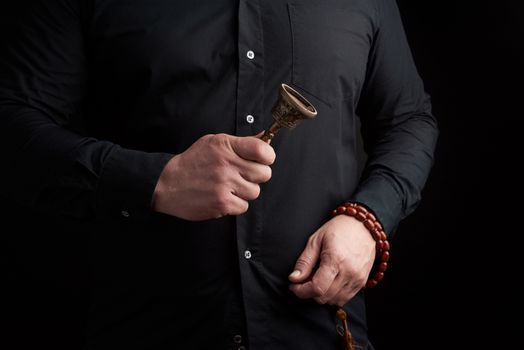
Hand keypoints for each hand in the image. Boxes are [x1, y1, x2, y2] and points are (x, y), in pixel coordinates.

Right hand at [152, 133, 274, 219]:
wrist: (167, 184)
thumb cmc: (193, 163)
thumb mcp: (214, 143)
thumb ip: (241, 142)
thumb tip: (265, 138)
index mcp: (226, 146)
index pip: (263, 151)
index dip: (267, 157)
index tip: (261, 160)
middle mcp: (227, 164)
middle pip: (264, 174)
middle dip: (256, 176)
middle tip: (242, 175)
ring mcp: (225, 185)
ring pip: (255, 192)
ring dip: (245, 191)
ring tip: (229, 187)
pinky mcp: (222, 203)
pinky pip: (244, 206)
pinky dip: (235, 204)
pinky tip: (223, 197)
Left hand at [288, 215, 375, 305]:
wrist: (363, 226)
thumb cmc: (339, 229)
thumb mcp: (316, 240)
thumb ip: (304, 261)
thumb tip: (294, 278)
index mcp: (336, 259)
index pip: (317, 288)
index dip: (301, 291)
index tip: (294, 285)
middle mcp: (349, 272)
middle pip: (324, 297)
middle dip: (309, 292)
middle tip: (304, 279)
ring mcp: (357, 279)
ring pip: (333, 301)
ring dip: (321, 295)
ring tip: (318, 278)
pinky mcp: (362, 283)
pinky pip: (344, 299)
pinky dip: (333, 295)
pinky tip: (329, 281)